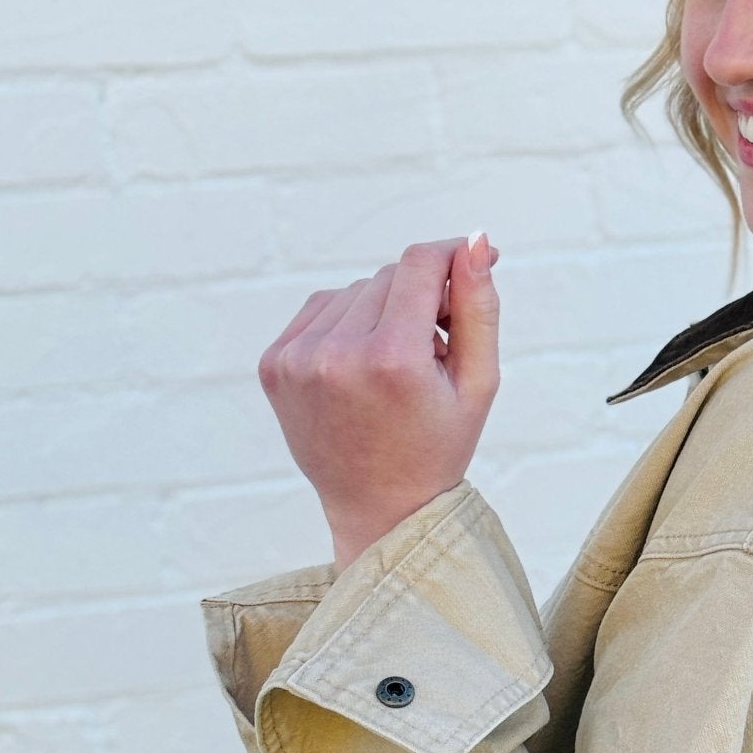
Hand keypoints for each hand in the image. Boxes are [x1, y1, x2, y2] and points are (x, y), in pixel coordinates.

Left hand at [258, 233, 501, 570]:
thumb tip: (474, 243)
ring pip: (354, 291)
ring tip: (399, 365)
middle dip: (420, 297)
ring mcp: (297, 360)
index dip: (451, 255)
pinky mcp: (274, 365)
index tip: (472, 261)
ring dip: (383, 312)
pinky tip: (364, 365)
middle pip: (388, 277)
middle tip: (439, 345)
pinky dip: (347, 324)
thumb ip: (478, 308)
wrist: (379, 509)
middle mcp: (336, 355)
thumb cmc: (439, 447)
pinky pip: (321, 310)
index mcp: (392, 360)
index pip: (419, 264)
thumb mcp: (478, 383)